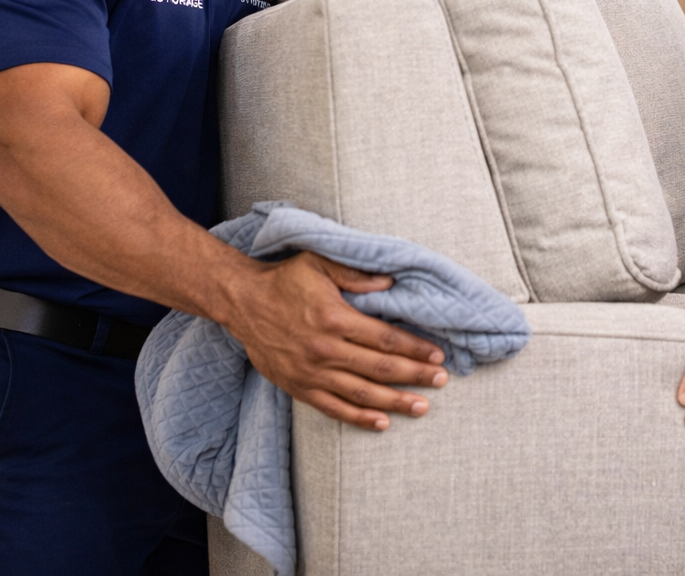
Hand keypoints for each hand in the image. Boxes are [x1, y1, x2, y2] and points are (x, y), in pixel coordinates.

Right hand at [222, 252, 448, 430]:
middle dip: (415, 376)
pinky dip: (359, 418)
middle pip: (380, 368)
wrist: (242, 302)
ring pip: (361, 393)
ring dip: (395, 402)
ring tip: (422, 407)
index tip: (437, 356)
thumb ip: (355, 274)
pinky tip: (382, 422)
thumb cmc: (285, 280)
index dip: (414, 349)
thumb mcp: (319, 263)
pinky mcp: (299, 387)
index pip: (385, 338)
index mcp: (335, 318)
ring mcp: (312, 372)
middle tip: (442, 381)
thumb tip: (389, 283)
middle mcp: (326, 349)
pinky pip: (334, 408)